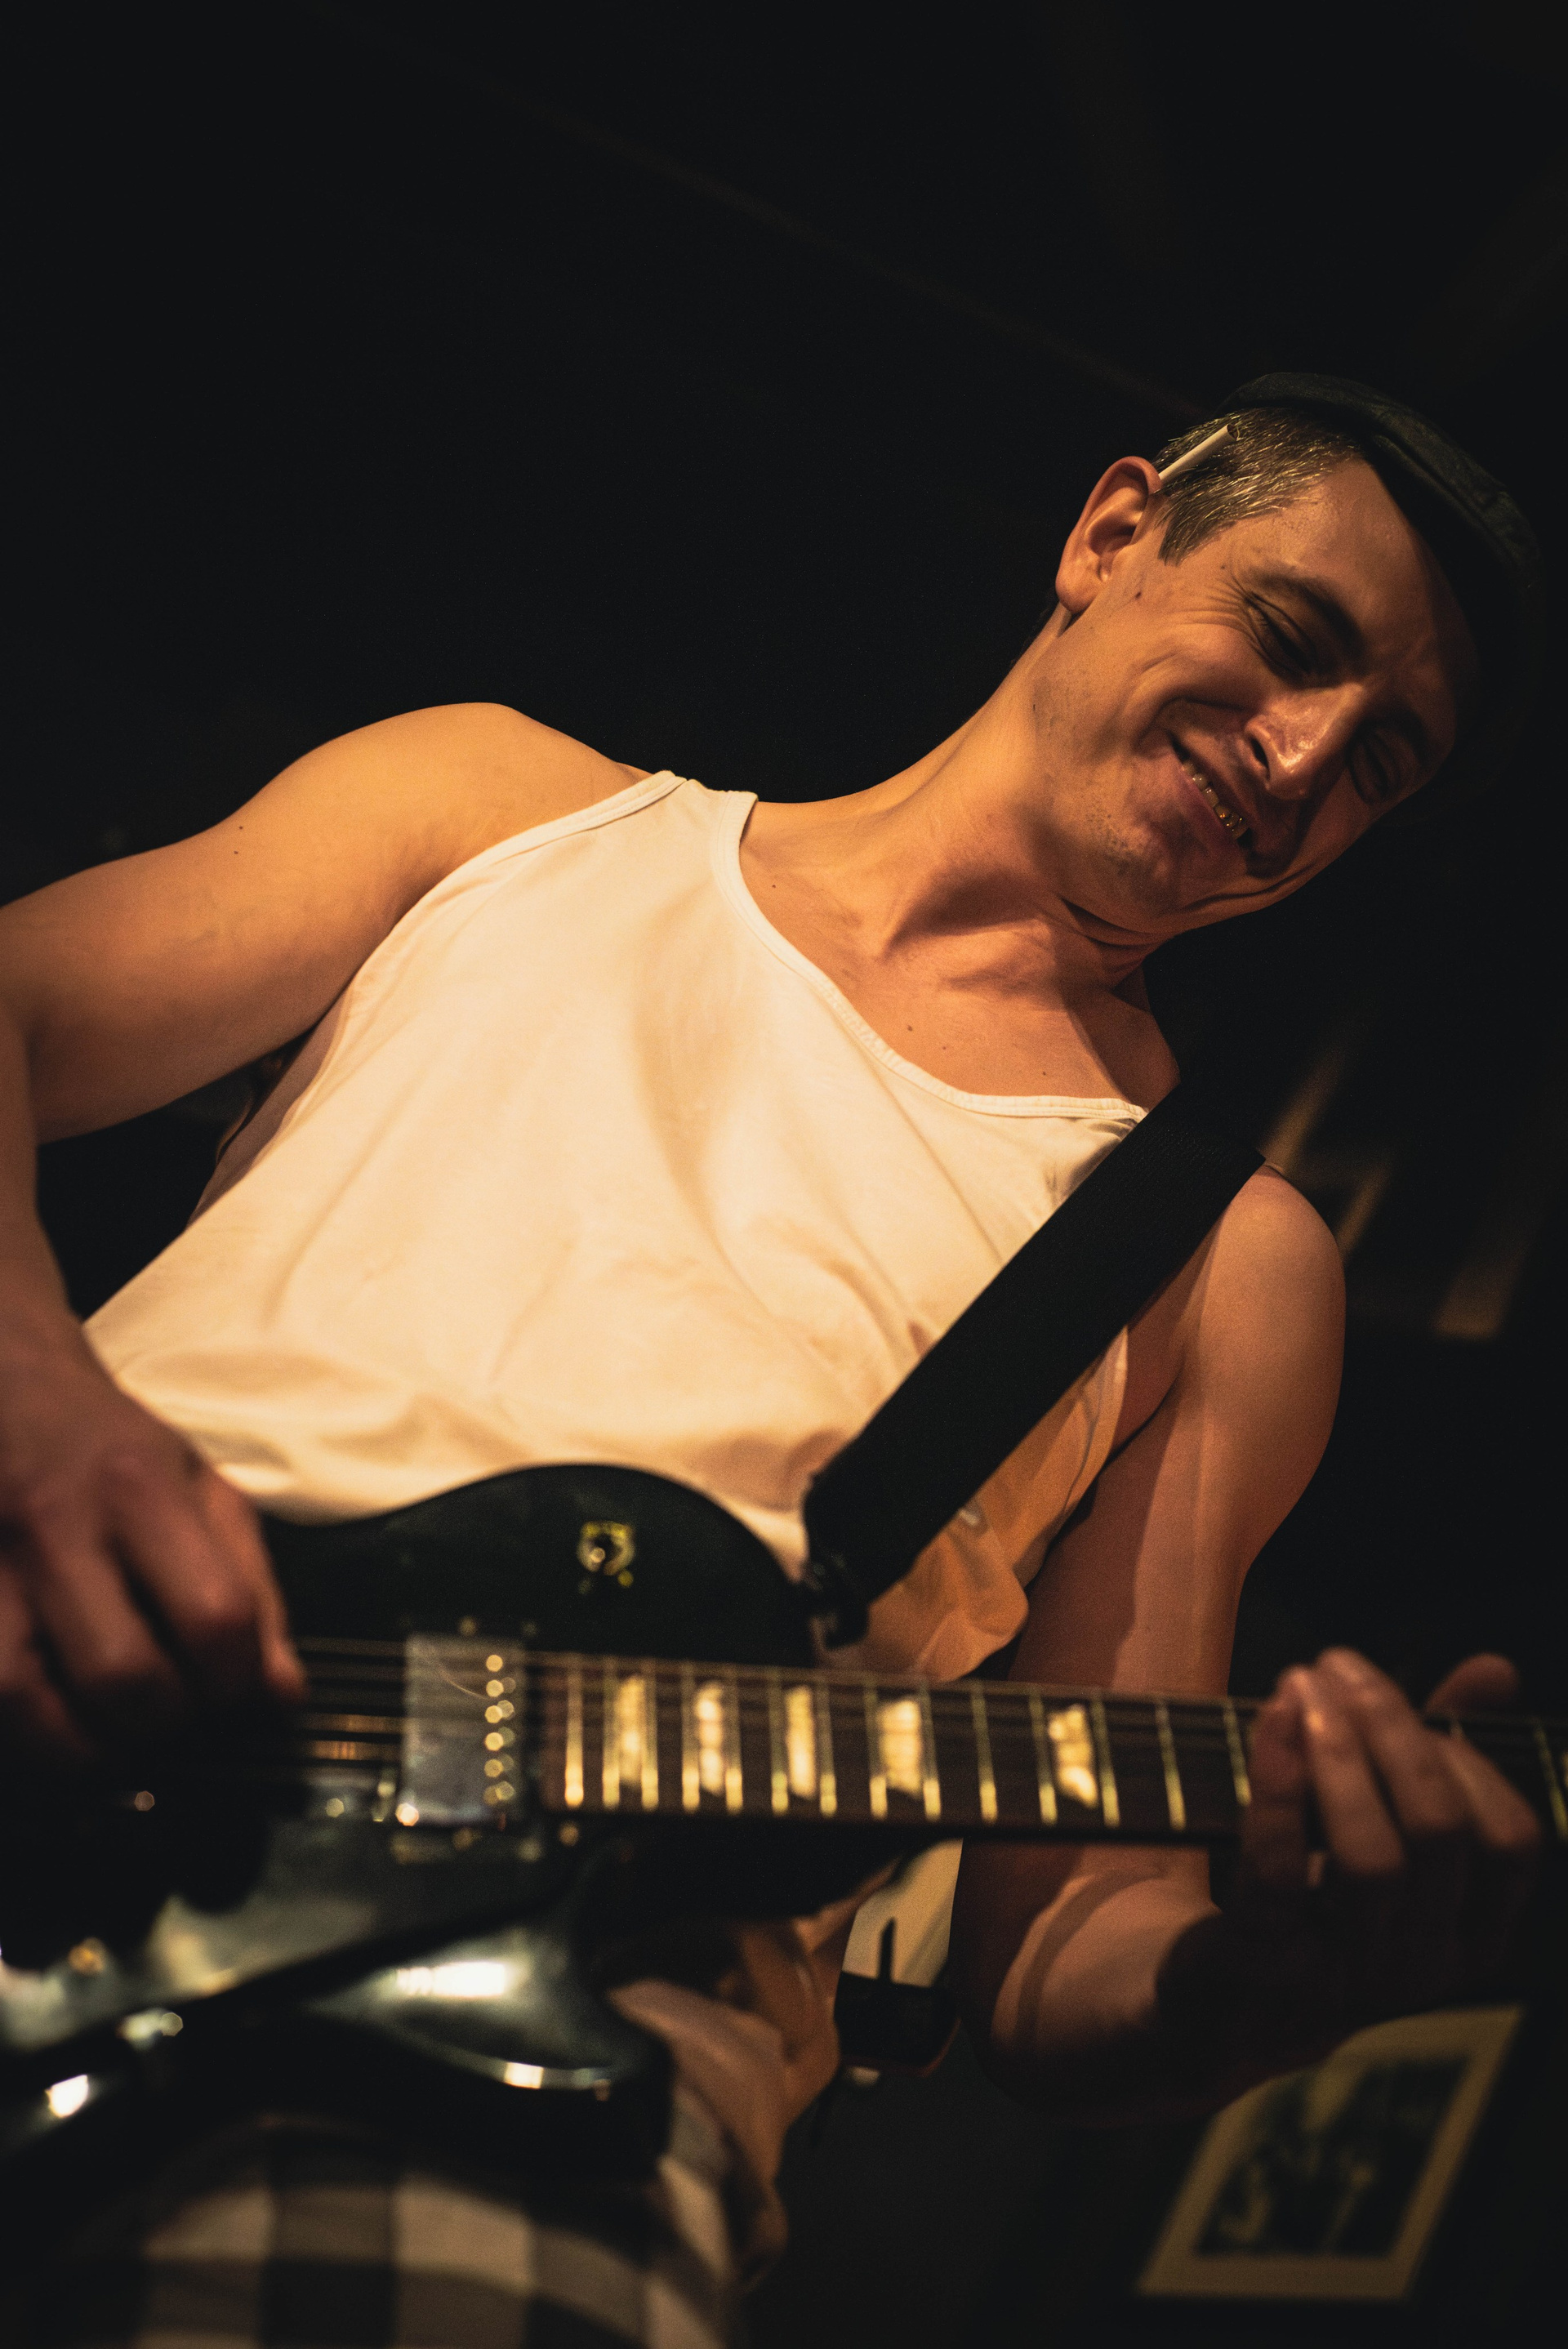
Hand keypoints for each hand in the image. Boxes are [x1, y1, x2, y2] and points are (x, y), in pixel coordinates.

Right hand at [0, 1328, 302, 1762]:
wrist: (3, 1390)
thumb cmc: (114, 1451)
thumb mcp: (203, 1489)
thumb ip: (252, 1590)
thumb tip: (281, 1700)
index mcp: (139, 1490)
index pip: (213, 1615)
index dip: (238, 1683)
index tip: (240, 1700)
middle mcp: (54, 1527)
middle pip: (119, 1672)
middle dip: (162, 1727)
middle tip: (174, 1725)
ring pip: (21, 1699)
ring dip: (79, 1753)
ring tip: (111, 1746)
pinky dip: (20, 1735)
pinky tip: (53, 1727)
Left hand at [1162, 1648, 1539, 2082]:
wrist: (1224, 1997)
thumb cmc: (1319, 1886)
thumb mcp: (1386, 1818)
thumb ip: (1441, 1746)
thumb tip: (1497, 1668)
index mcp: (1474, 1931)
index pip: (1508, 1838)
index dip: (1463, 1753)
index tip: (1395, 1690)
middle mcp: (1425, 1963)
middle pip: (1439, 1832)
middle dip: (1392, 1729)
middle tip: (1337, 1665)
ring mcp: (1349, 1974)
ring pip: (1372, 1857)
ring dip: (1338, 1751)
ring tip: (1300, 1684)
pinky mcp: (1268, 1965)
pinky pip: (1282, 1871)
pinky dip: (1277, 1784)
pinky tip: (1270, 1719)